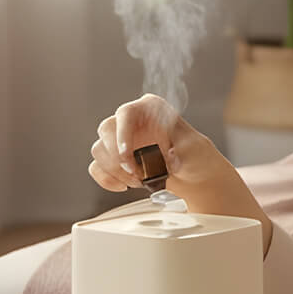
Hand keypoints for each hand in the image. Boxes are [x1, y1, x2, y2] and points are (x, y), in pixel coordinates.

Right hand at [87, 93, 233, 194]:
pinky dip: (107, 179)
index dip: (123, 134)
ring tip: (138, 181)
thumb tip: (170, 157)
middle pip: (106, 130)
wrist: (191, 172)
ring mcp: (118, 137)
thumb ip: (183, 150)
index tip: (128, 157)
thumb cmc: (194, 155)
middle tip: (137, 174)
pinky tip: (124, 186)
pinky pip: (97, 166)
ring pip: (99, 149)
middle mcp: (131, 119)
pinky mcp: (112, 157)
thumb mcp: (195, 150)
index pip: (127, 113)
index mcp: (150, 107)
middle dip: (118, 157)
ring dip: (115, 170)